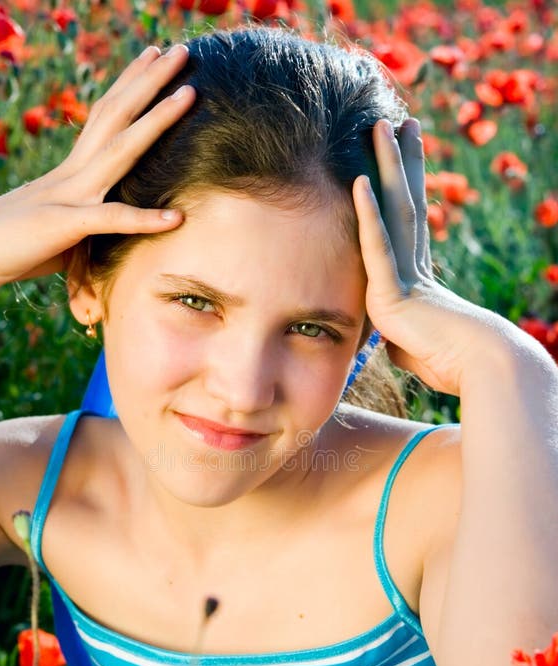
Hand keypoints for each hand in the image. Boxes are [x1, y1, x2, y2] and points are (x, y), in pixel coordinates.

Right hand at [0, 44, 194, 299]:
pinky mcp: (62, 226)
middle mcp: (72, 173)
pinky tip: (176, 218)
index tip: (157, 59)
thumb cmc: (13, 246)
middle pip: (117, 117)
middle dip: (151, 82)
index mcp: (72, 171)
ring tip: (190, 94)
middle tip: (182, 50)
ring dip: (156, 122)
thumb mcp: (62, 230)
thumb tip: (117, 230)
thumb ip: (92, 224)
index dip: (132, 86)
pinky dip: (143, 219)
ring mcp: (67, 195)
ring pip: (119, 151)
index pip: (106, 117)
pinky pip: (108, 220)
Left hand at [352, 118, 517, 395]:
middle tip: (400, 121)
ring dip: (388, 167)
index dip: (407, 186)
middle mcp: (414, 266)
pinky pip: (377, 248)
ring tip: (383, 126)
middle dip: (402, 161)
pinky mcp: (393, 292)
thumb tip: (393, 340)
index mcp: (418, 277)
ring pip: (394, 209)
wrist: (479, 368)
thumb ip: (398, 335)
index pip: (408, 223)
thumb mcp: (413, 347)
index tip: (405, 153)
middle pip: (405, 201)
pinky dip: (368, 216)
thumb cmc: (451, 364)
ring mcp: (405, 274)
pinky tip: (361, 181)